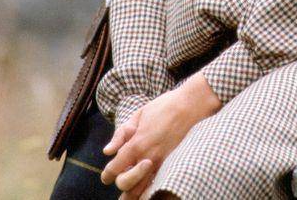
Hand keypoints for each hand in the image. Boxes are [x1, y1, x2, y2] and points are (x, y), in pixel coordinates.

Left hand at [100, 72, 220, 197]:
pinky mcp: (172, 164)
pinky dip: (148, 190)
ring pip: (141, 190)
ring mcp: (161, 163)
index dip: (107, 174)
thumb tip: (107, 151)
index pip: (114, 169)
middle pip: (125, 184)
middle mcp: (147, 157)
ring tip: (129, 191)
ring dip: (132, 191)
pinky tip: (145, 187)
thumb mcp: (139, 114)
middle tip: (120, 176)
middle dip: (119, 181)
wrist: (190, 106)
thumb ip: (121, 134)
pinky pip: (157, 185)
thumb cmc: (164, 106)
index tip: (106, 176)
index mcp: (137, 144)